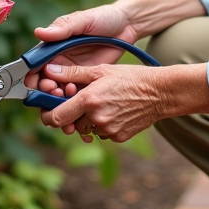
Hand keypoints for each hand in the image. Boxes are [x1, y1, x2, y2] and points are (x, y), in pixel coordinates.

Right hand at [23, 3, 138, 97]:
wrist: (127, 26)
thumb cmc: (103, 18)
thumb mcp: (83, 20)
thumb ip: (63, 28)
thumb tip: (39, 33)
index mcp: (53, 47)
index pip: (35, 65)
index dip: (32, 77)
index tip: (37, 82)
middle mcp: (60, 62)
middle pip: (43, 83)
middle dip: (45, 90)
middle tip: (55, 89)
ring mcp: (73, 73)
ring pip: (58, 92)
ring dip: (58, 98)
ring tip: (70, 94)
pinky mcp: (87, 81)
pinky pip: (76, 96)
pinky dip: (73, 102)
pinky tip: (78, 99)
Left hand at [39, 63, 208, 142]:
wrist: (159, 93)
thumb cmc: (130, 77)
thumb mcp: (101, 70)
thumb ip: (73, 74)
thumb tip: (50, 71)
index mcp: (88, 100)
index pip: (56, 118)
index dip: (48, 115)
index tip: (49, 109)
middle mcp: (96, 118)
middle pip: (71, 124)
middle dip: (72, 114)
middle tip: (82, 101)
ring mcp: (107, 130)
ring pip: (86, 129)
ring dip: (88, 119)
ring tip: (102, 103)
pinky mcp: (117, 137)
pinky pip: (101, 133)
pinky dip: (102, 124)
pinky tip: (113, 110)